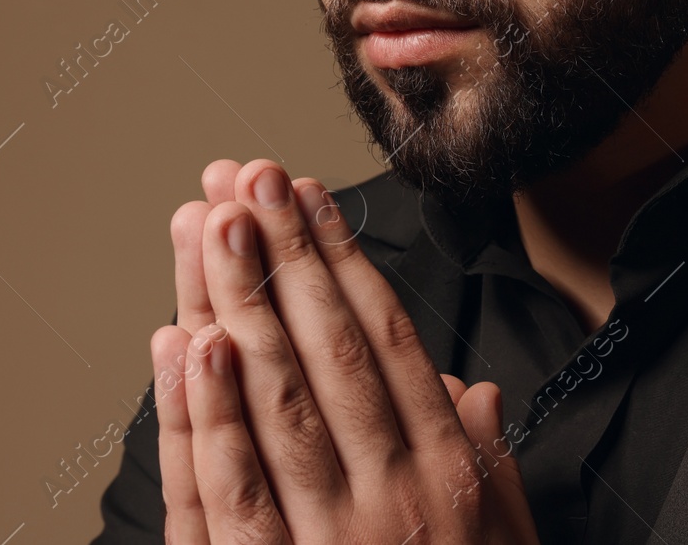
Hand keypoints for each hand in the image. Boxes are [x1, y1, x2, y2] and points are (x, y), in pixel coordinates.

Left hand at [152, 158, 539, 543]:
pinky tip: (186, 344)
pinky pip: (232, 488)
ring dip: (243, 302)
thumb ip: (486, 459)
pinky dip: (207, 412)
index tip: (309, 196)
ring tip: (214, 223)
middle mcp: (392, 494)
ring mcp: (333, 538)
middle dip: (287, 253)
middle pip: (332, 349)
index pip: (388, 341)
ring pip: (279, 400)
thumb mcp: (501, 536)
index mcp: (446, 474)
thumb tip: (474, 390)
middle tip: (252, 177)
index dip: (343, 260)